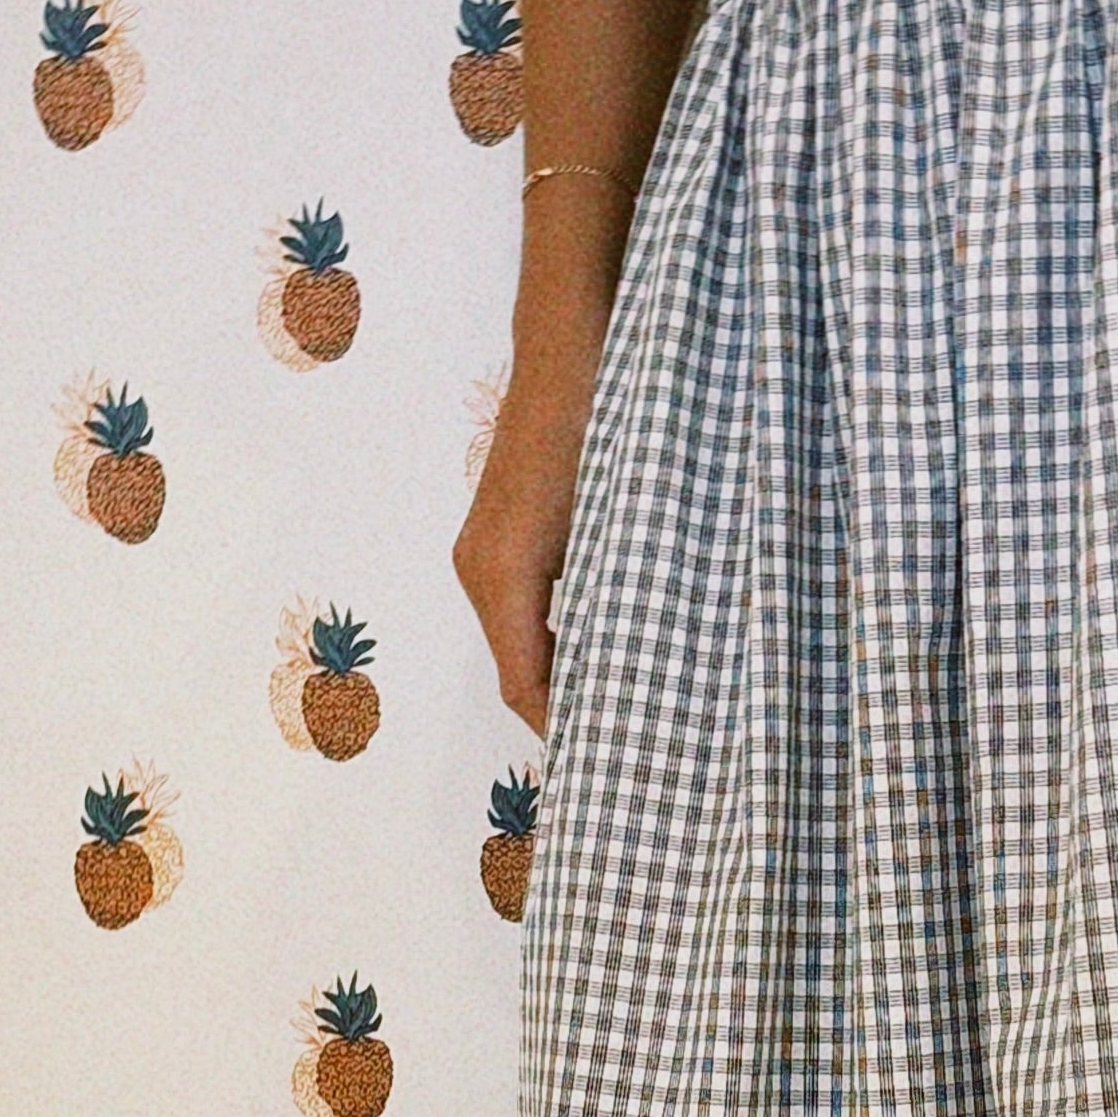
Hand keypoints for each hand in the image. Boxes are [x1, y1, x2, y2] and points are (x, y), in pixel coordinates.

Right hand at [452, 348, 601, 742]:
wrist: (573, 346)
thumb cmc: (601, 422)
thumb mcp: (619, 520)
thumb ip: (616, 600)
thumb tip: (636, 676)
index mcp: (500, 574)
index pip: (524, 686)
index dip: (565, 733)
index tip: (614, 770)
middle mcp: (481, 569)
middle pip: (519, 672)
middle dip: (570, 715)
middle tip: (631, 754)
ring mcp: (488, 552)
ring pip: (525, 642)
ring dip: (569, 678)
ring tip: (627, 714)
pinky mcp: (506, 536)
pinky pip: (528, 610)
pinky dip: (563, 642)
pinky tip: (611, 653)